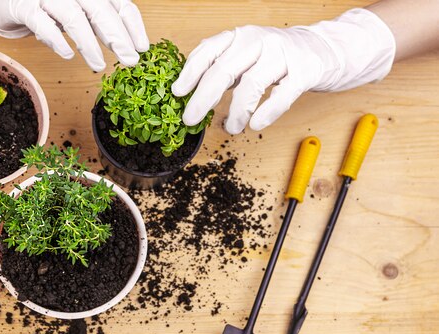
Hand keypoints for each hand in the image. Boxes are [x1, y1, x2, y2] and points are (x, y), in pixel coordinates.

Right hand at [0, 0, 148, 71]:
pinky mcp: (22, 5)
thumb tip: (127, 46)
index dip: (132, 24)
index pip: (118, 0)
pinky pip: (42, 21)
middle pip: (99, 7)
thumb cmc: (44, 8)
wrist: (1, 2)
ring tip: (98, 66)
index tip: (143, 48)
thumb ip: (98, 24)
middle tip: (130, 59)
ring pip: (73, 16)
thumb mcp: (76, 13)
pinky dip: (56, 39)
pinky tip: (68, 55)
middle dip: (117, 35)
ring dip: (89, 44)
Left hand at [172, 9, 395, 134]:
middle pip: (223, 70)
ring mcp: (282, 54)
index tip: (177, 93)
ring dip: (236, 112)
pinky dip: (266, 112)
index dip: (190, 72)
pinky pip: (281, 95)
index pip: (208, 51)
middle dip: (203, 98)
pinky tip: (255, 125)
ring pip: (251, 85)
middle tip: (190, 119)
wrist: (326, 49)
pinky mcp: (304, 71)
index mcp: (240, 36)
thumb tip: (189, 90)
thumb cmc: (279, 57)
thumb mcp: (246, 56)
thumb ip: (222, 68)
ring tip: (230, 128)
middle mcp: (258, 41)